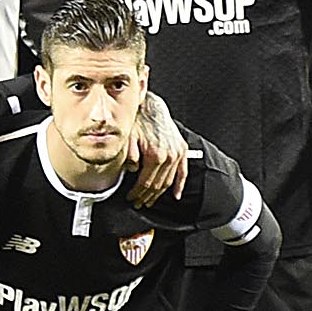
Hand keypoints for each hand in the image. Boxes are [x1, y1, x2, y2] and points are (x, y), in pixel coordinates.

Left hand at [127, 90, 189, 205]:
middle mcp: (169, 156)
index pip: (145, 182)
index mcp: (155, 155)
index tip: (130, 198)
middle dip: (146, 196)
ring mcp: (177, 154)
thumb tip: (131, 169)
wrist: (152, 108)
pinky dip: (180, 185)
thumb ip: (130, 155)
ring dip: (159, 194)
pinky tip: (176, 195)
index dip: (137, 193)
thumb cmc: (139, 121)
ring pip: (169, 181)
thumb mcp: (128, 137)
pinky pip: (183, 172)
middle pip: (157, 185)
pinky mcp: (182, 150)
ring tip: (150, 200)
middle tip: (138, 203)